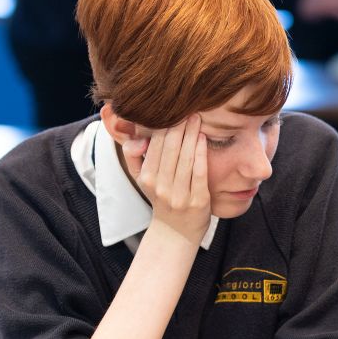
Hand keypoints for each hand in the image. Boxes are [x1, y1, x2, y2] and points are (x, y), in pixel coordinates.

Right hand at [121, 114, 210, 245]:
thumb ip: (134, 156)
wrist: (176, 231)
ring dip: (191, 135)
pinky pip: (199, 172)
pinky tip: (203, 138)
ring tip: (196, 117)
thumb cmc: (161, 198)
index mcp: (147, 178)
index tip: (171, 108)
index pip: (155, 145)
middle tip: (187, 107)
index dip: (163, 124)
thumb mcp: (141, 180)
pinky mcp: (198, 201)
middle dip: (178, 126)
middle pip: (170, 149)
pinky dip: (201, 153)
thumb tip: (137, 137)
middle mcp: (161, 187)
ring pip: (184, 158)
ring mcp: (180, 195)